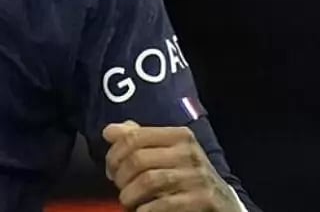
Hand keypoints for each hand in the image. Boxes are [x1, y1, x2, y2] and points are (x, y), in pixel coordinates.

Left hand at [103, 121, 242, 210]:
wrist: (224, 204)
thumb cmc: (186, 176)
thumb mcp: (167, 153)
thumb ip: (139, 139)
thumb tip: (109, 131)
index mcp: (180, 136)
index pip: (134, 137)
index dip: (114, 154)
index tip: (111, 169)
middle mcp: (190, 153)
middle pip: (138, 160)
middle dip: (120, 177)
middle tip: (119, 187)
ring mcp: (198, 178)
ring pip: (148, 181)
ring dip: (130, 195)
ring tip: (129, 201)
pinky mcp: (203, 200)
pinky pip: (163, 204)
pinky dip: (145, 210)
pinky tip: (143, 210)